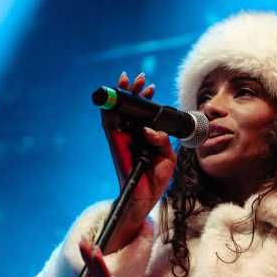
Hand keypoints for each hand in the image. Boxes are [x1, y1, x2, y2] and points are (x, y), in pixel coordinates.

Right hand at [100, 72, 176, 253]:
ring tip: (129, 81)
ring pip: (118, 112)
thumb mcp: (167, 157)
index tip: (150, 87)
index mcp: (145, 137)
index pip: (143, 113)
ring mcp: (122, 139)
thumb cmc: (156, 179)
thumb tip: (150, 130)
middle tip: (140, 79)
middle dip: (134, 91)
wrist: (146, 198)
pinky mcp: (115, 145)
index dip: (146, 99)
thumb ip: (162, 140)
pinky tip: (113, 99)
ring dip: (122, 96)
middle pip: (130, 108)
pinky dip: (109, 111)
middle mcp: (132, 135)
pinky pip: (109, 125)